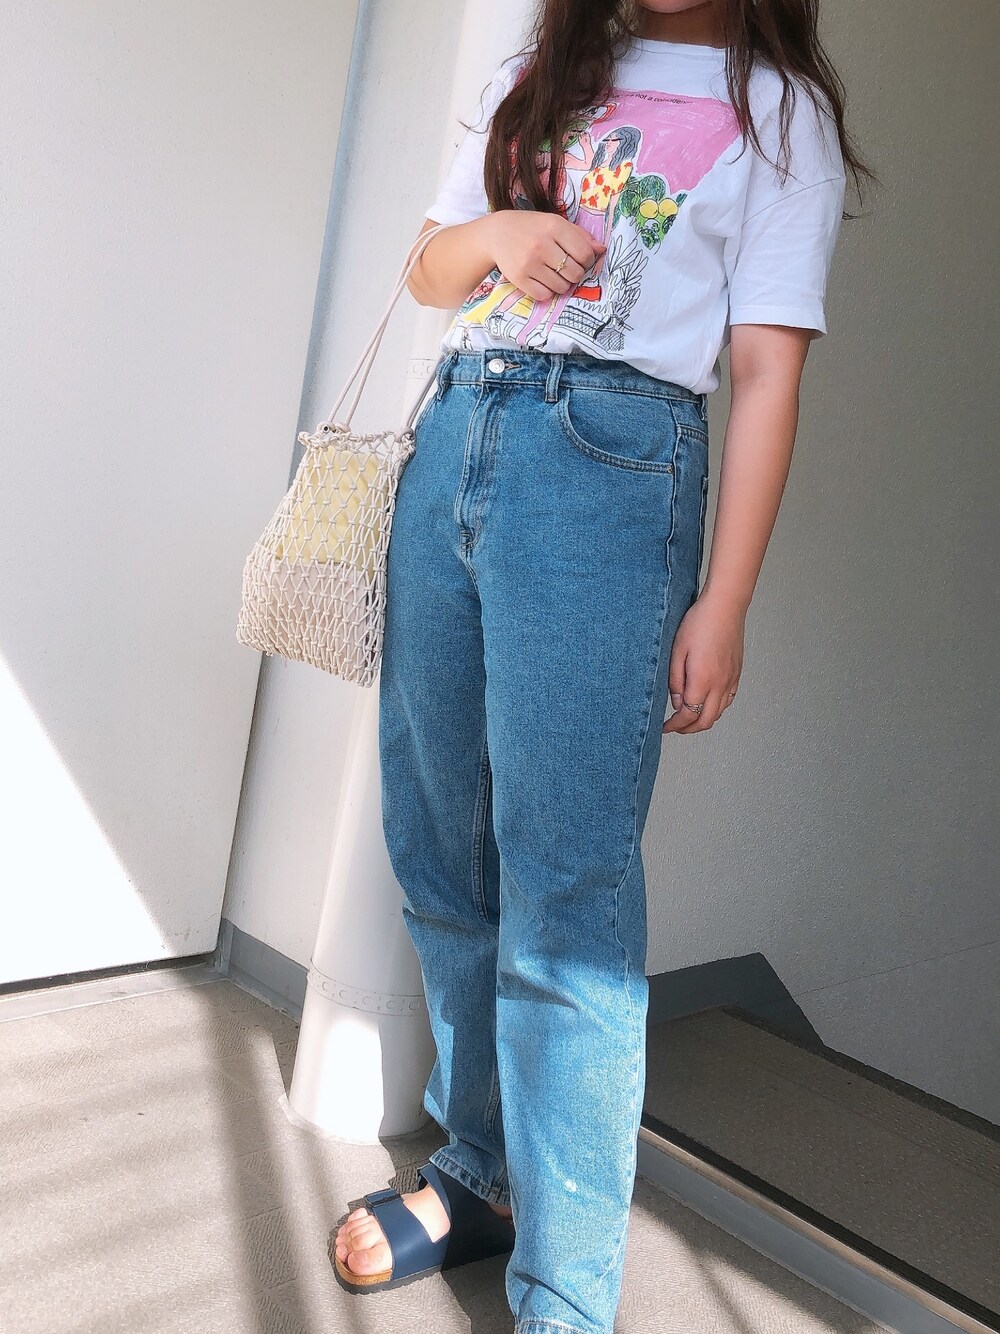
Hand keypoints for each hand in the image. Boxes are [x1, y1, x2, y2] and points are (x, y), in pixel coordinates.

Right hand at [486, 210, 605, 303]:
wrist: (496, 234)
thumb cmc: (532, 228)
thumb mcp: (555, 223)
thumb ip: (579, 235)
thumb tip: (602, 250)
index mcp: (554, 227)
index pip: (585, 254)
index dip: (587, 262)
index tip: (580, 261)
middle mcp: (542, 244)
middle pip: (575, 273)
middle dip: (575, 274)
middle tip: (566, 269)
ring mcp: (529, 263)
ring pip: (561, 287)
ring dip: (561, 284)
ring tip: (553, 274)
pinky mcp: (519, 278)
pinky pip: (544, 295)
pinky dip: (547, 291)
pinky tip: (542, 280)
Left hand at [662, 591, 744, 734]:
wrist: (725, 607)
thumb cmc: (699, 623)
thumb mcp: (677, 651)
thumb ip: (676, 681)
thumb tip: (677, 703)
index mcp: (702, 680)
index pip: (688, 715)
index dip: (675, 725)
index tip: (665, 727)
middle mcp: (720, 684)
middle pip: (706, 720)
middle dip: (688, 729)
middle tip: (675, 727)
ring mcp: (731, 679)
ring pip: (719, 712)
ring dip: (703, 720)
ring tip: (688, 717)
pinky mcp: (737, 673)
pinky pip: (728, 700)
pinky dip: (716, 709)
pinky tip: (707, 704)